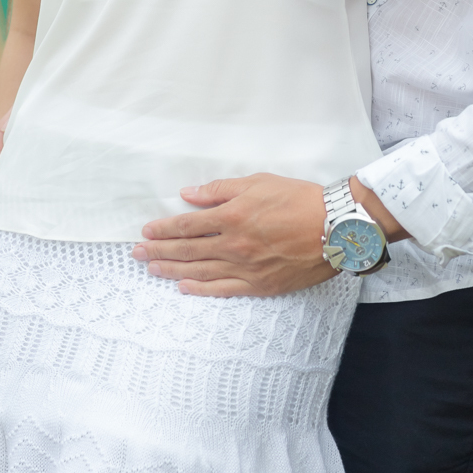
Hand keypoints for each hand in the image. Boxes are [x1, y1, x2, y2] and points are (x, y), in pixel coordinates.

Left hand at [132, 175, 333, 296]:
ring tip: (151, 268)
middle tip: (136, 253)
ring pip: (199, 271)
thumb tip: (189, 195)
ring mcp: (245, 268)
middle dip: (158, 251)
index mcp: (232, 216)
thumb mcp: (259, 183)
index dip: (163, 229)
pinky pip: (222, 289)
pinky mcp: (259, 284)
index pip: (187, 225)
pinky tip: (184, 286)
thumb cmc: (300, 200)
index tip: (147, 230)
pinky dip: (200, 289)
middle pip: (187, 250)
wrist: (335, 228)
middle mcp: (234, 244)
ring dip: (172, 270)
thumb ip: (220, 190)